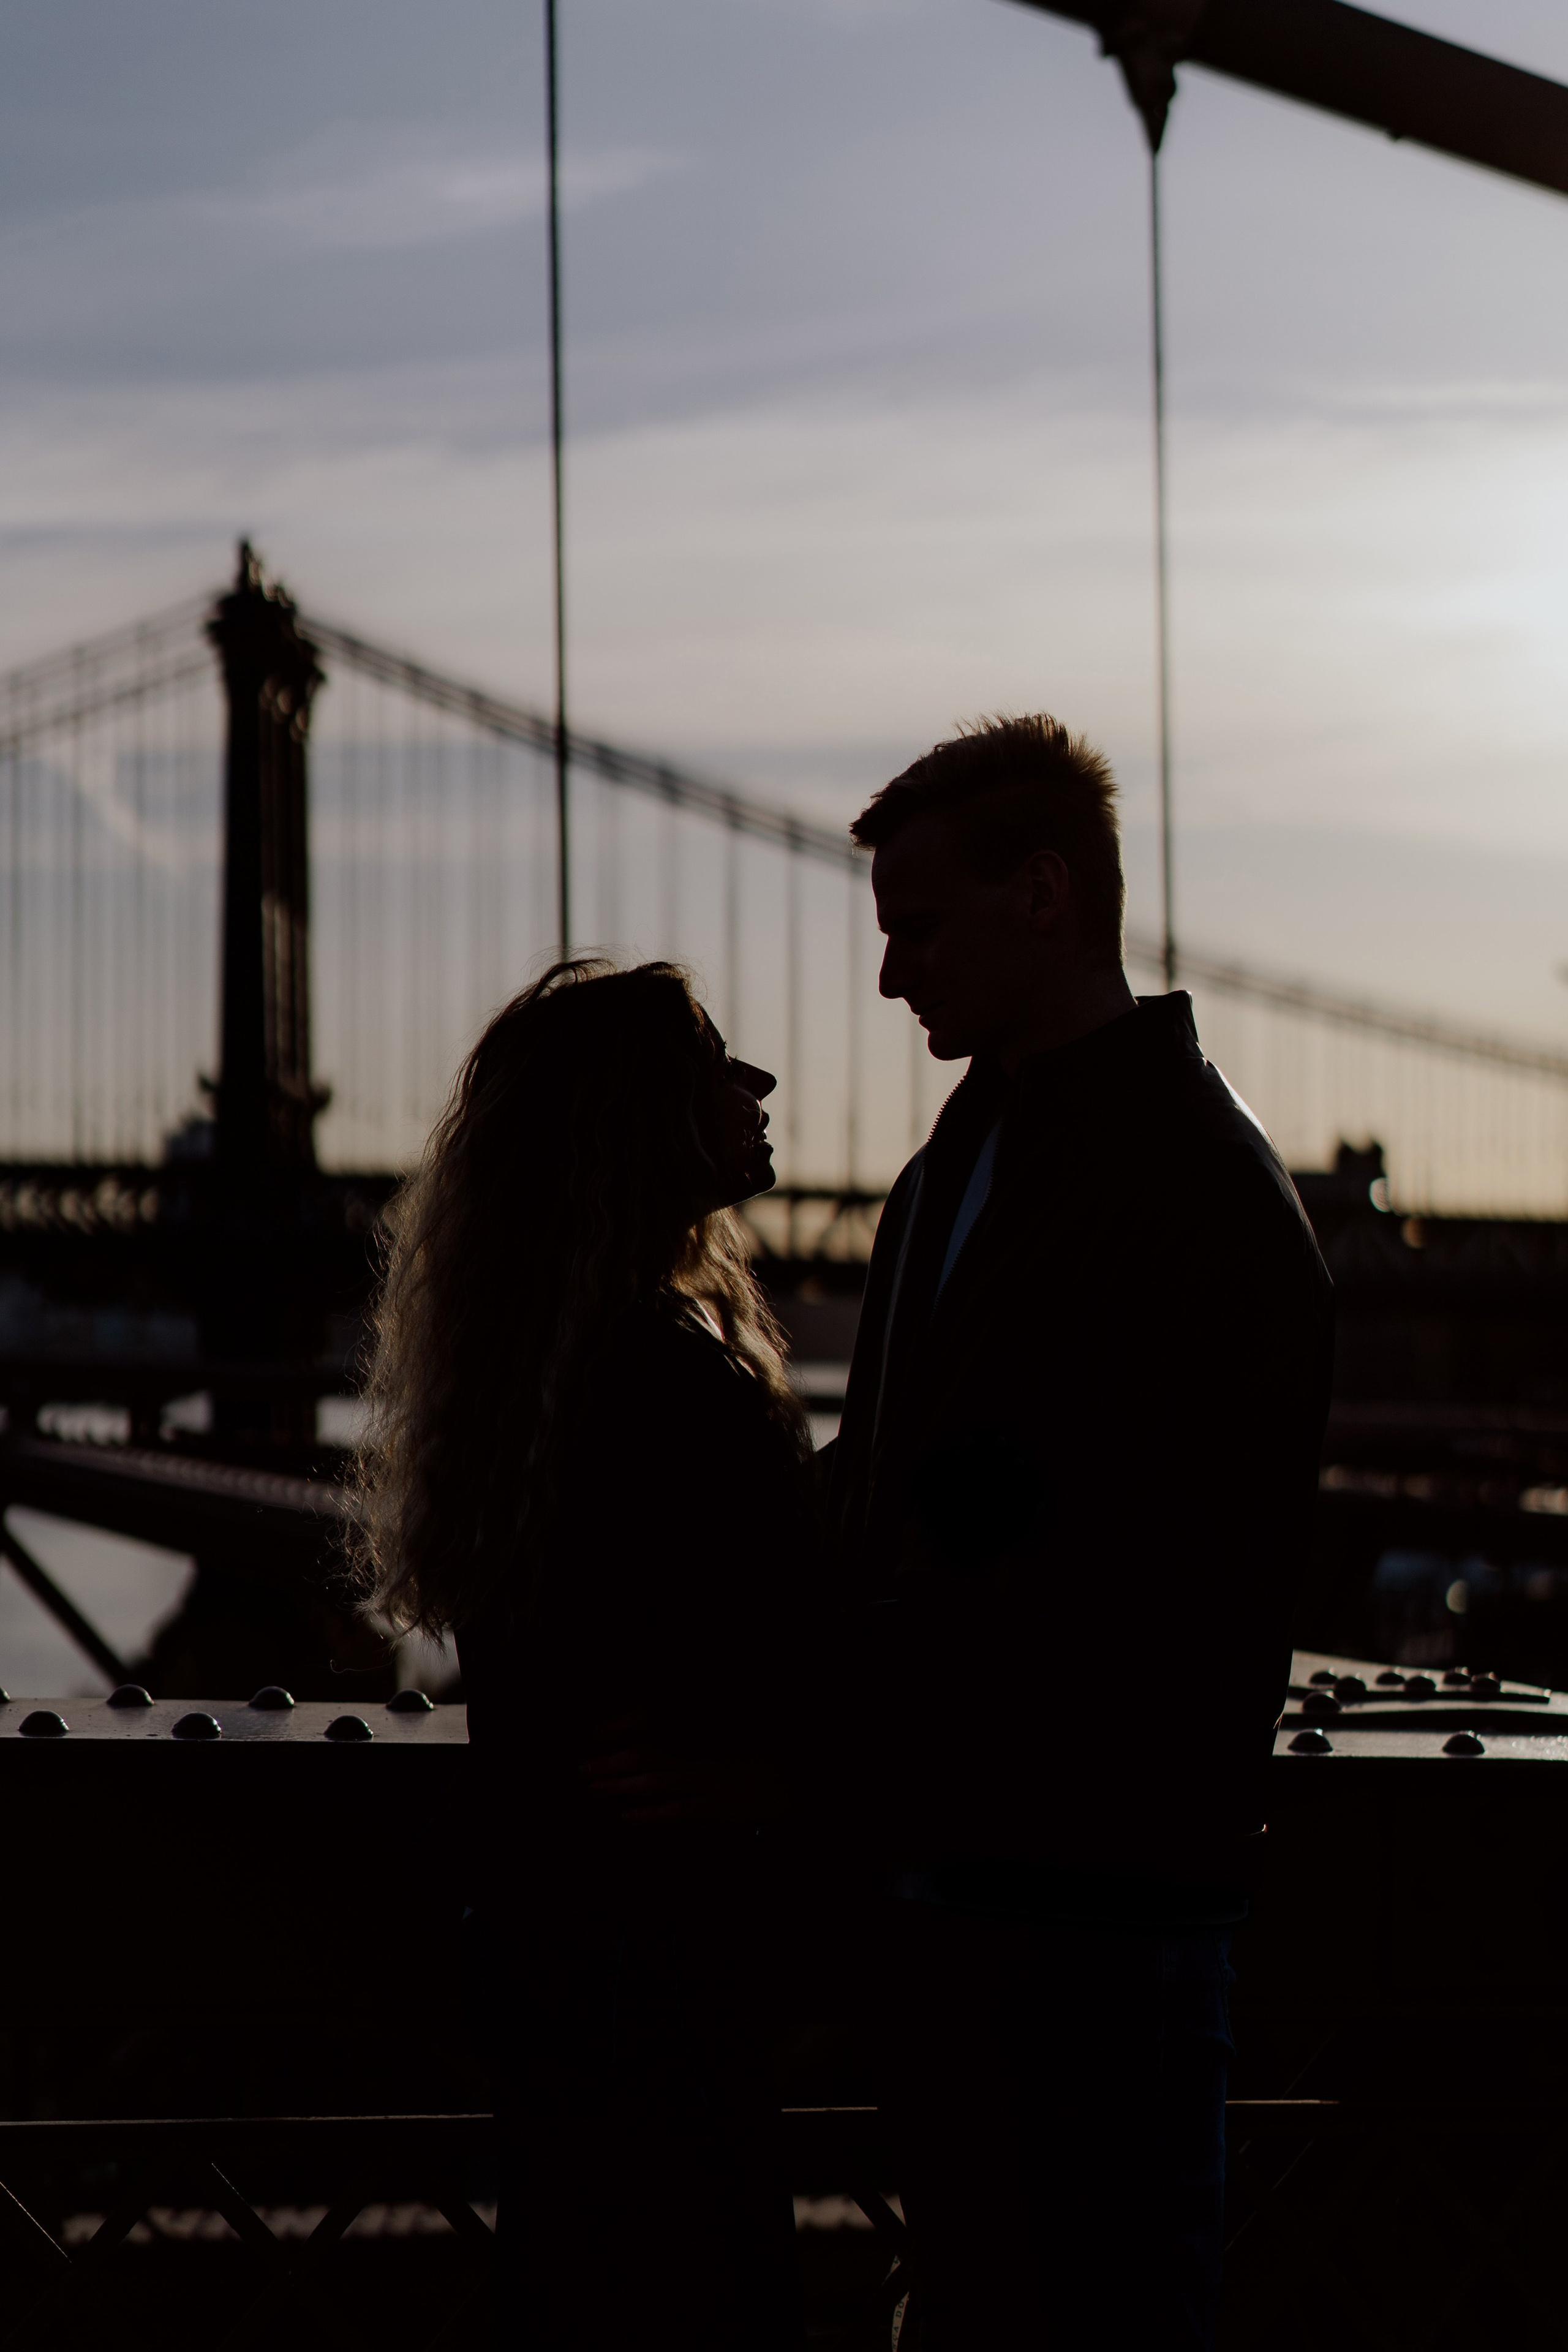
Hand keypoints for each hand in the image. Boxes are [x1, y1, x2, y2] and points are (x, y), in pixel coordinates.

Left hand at [580, 1716, 786, 1825]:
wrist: (791, 1777)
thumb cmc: (751, 1748)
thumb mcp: (719, 1724)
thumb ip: (684, 1724)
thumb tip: (645, 1720)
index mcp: (698, 1727)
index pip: (649, 1719)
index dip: (617, 1726)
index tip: (591, 1734)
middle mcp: (699, 1752)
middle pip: (645, 1753)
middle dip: (610, 1760)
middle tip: (580, 1767)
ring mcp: (705, 1781)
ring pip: (654, 1782)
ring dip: (621, 1786)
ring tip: (593, 1788)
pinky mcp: (713, 1807)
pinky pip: (675, 1811)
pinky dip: (648, 1814)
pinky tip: (625, 1816)